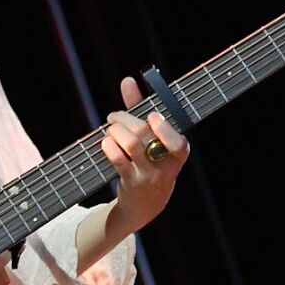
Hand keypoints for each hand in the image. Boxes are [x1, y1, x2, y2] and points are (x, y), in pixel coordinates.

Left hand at [101, 77, 188, 232]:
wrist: (145, 204)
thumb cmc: (149, 161)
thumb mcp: (152, 138)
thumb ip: (139, 108)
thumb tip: (127, 80)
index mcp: (178, 154)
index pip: (178, 144)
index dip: (164, 129)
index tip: (152, 116)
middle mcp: (165, 166)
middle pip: (146, 134)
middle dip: (125, 118)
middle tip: (114, 116)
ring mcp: (148, 176)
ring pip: (131, 144)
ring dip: (115, 130)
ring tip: (110, 128)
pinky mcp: (131, 182)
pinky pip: (117, 159)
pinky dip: (108, 145)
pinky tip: (106, 142)